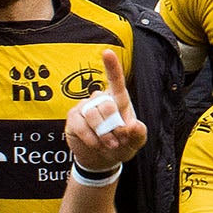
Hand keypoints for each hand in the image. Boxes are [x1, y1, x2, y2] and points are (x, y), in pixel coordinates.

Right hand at [64, 53, 146, 172]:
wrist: (102, 159)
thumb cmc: (121, 145)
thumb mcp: (135, 142)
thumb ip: (138, 134)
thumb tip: (133, 126)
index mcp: (119, 100)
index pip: (116, 81)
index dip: (112, 66)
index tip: (107, 52)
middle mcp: (100, 99)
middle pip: (107, 105)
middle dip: (114, 127)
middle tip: (117, 141)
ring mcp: (85, 107)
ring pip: (93, 115)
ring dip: (103, 134)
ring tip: (108, 144)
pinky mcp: (74, 118)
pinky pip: (81, 125)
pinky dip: (91, 137)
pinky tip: (96, 144)